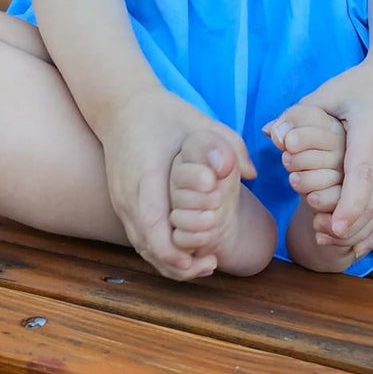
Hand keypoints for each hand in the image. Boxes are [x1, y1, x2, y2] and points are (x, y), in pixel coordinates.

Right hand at [100, 86, 254, 281]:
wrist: (121, 107)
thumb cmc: (164, 115)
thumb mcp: (199, 122)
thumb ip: (228, 144)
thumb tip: (251, 173)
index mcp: (145, 175)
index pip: (154, 224)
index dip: (176, 250)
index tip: (204, 259)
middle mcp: (128, 195)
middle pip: (146, 245)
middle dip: (177, 264)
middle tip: (211, 265)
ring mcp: (120, 202)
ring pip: (141, 246)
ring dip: (168, 261)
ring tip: (201, 265)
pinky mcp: (121, 204)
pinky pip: (138, 237)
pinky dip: (159, 250)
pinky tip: (183, 250)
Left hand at [281, 59, 372, 260]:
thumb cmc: (362, 84)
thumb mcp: (330, 93)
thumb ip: (298, 114)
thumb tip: (267, 131)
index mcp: (371, 134)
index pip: (363, 175)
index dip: (349, 204)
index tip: (335, 227)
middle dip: (352, 225)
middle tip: (325, 239)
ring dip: (365, 231)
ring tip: (336, 245)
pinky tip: (363, 244)